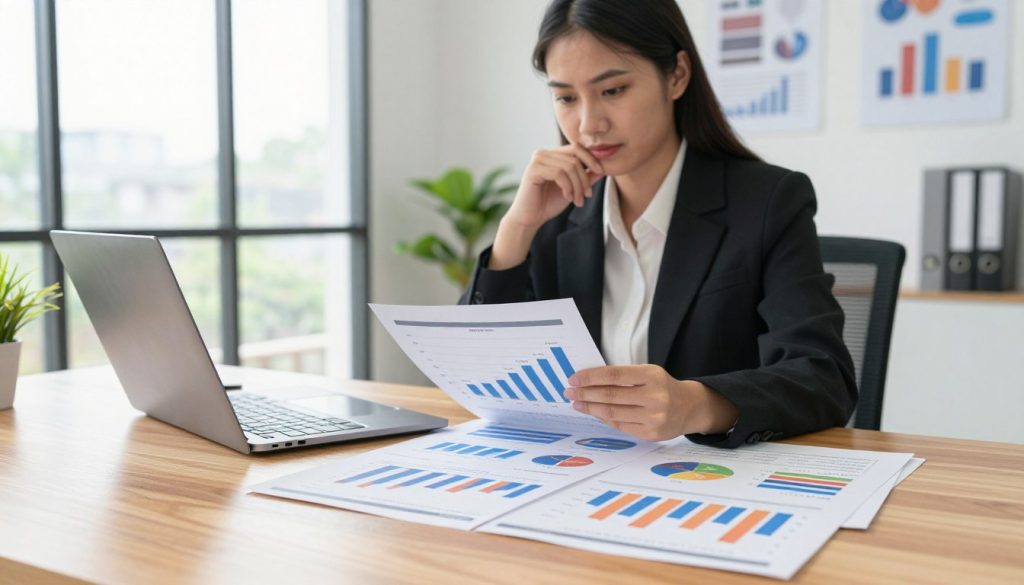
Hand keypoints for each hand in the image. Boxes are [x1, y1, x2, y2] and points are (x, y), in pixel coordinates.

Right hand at [503, 144, 605, 229]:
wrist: (530, 219)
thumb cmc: (549, 204)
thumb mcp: (573, 189)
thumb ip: (586, 178)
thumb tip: (603, 169)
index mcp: (553, 154)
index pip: (577, 148)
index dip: (591, 159)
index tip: (601, 173)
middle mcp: (543, 153)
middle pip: (575, 158)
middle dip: (584, 178)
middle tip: (587, 195)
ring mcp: (537, 160)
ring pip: (569, 166)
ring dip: (577, 186)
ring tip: (578, 200)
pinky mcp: (533, 169)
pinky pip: (559, 173)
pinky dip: (567, 186)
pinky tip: (567, 197)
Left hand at [564, 365, 738, 441]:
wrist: (689, 407)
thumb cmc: (661, 386)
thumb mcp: (647, 373)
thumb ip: (622, 376)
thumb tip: (587, 381)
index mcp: (652, 376)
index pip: (614, 375)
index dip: (590, 377)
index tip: (574, 378)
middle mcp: (654, 397)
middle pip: (610, 396)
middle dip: (585, 393)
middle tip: (569, 391)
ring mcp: (653, 418)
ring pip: (612, 413)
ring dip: (590, 407)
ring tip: (577, 402)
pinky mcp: (650, 434)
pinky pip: (619, 425)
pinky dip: (603, 418)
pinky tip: (593, 412)